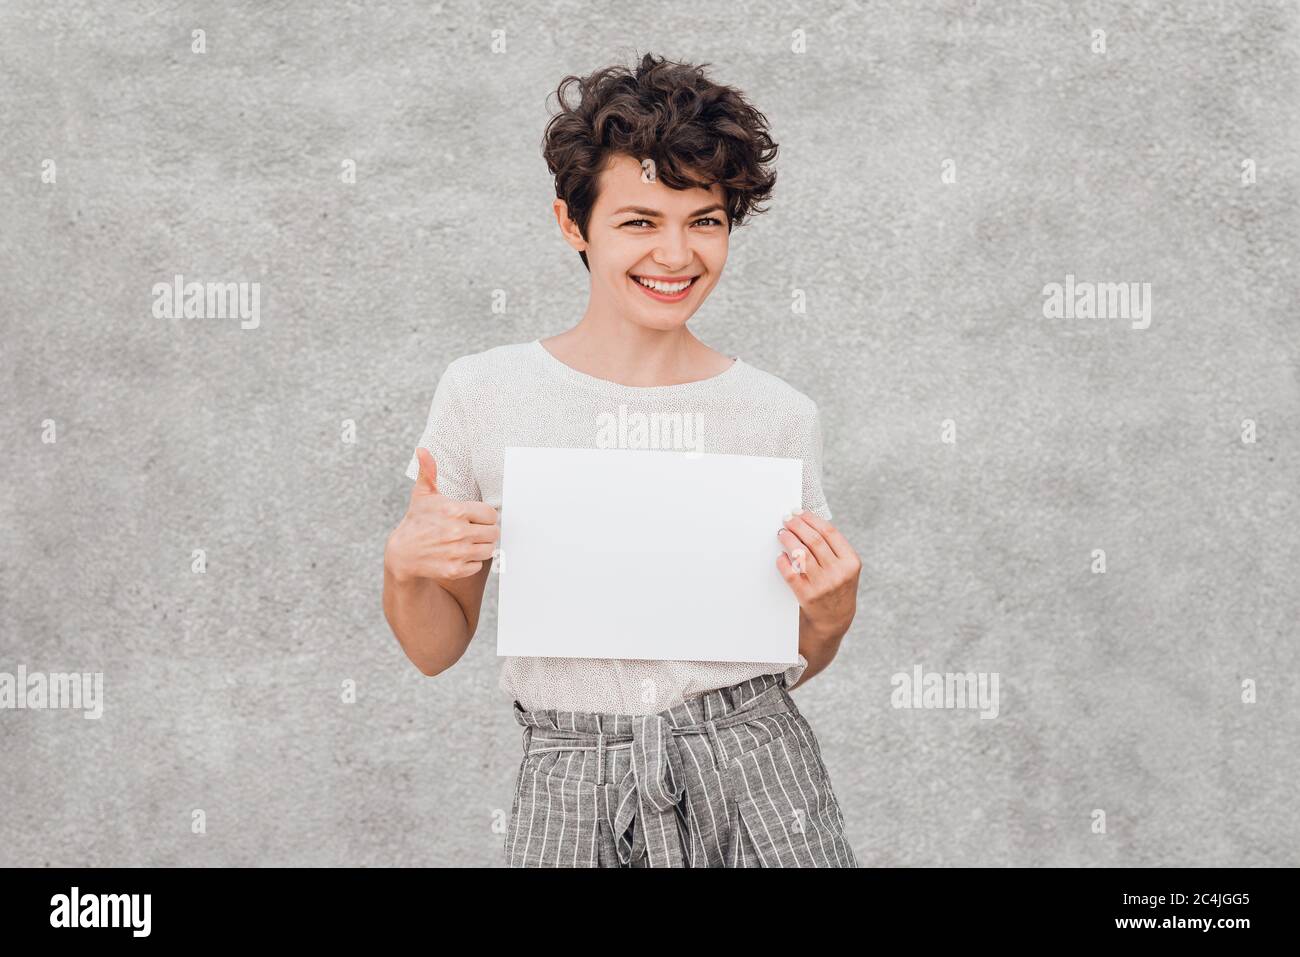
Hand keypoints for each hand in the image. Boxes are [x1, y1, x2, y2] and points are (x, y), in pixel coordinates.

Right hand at [385, 447, 498, 584]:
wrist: (402, 554)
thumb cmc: (417, 521)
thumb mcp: (423, 495)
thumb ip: (428, 472)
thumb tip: (422, 450)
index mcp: (455, 511)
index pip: (491, 514)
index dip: (485, 516)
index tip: (475, 518)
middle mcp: (458, 532)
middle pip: (493, 532)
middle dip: (485, 532)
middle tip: (473, 531)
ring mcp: (457, 552)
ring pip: (488, 549)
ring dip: (480, 547)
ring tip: (466, 542)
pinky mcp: (455, 569)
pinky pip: (478, 565)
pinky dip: (471, 562)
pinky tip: (459, 555)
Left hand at [776, 509, 860, 640]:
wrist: (834, 620)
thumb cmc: (838, 587)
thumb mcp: (846, 568)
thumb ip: (833, 548)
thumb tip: (806, 521)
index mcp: (851, 562)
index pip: (830, 532)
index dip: (812, 519)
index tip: (799, 512)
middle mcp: (839, 573)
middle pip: (814, 540)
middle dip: (797, 525)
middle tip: (787, 519)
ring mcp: (823, 585)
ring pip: (801, 554)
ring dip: (788, 539)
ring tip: (782, 533)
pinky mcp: (807, 595)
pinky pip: (791, 573)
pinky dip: (783, 562)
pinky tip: (781, 555)